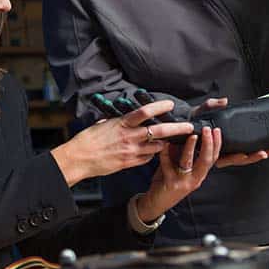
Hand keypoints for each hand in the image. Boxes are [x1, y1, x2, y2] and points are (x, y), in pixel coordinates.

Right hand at [51, 100, 192, 186]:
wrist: (78, 159)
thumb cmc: (86, 140)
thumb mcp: (100, 125)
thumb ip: (113, 121)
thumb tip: (117, 118)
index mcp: (121, 123)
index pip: (145, 112)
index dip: (160, 107)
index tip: (170, 105)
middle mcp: (129, 136)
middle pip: (159, 130)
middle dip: (177, 128)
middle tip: (189, 126)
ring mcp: (131, 151)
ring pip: (157, 146)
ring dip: (165, 143)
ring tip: (172, 140)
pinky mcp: (129, 163)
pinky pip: (147, 158)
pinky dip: (152, 155)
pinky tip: (153, 152)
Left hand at [137, 126, 221, 221]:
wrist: (156, 203)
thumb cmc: (167, 183)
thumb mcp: (178, 166)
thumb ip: (181, 153)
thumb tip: (184, 134)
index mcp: (199, 174)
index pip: (213, 158)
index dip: (217, 144)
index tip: (216, 130)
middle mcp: (195, 179)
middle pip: (207, 160)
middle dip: (209, 143)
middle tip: (208, 130)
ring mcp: (184, 182)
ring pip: (190, 162)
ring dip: (191, 147)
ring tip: (192, 135)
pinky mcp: (171, 184)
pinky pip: (168, 165)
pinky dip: (166, 153)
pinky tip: (165, 144)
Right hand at [189, 96, 268, 166]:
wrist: (192, 121)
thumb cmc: (195, 119)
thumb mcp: (200, 111)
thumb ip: (211, 105)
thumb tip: (224, 102)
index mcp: (209, 146)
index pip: (221, 156)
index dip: (233, 157)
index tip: (243, 154)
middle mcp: (217, 151)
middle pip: (234, 160)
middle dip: (250, 157)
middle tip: (261, 152)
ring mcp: (224, 151)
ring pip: (240, 159)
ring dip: (254, 157)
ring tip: (267, 152)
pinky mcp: (230, 148)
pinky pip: (242, 153)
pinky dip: (253, 153)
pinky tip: (265, 150)